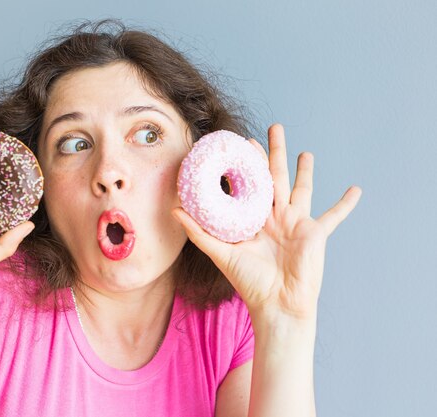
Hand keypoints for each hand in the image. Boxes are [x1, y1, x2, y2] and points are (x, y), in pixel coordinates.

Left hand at [172, 124, 361, 323]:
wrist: (277, 304)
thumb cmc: (249, 283)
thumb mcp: (221, 253)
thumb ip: (198, 232)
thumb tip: (173, 210)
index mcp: (254, 219)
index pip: (250, 184)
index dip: (247, 164)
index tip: (241, 143)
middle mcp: (275, 217)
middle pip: (276, 176)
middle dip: (274, 152)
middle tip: (274, 128)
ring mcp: (296, 223)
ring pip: (302, 188)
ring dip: (306, 170)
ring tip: (305, 152)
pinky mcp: (315, 233)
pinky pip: (335, 216)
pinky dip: (346, 204)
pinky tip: (356, 189)